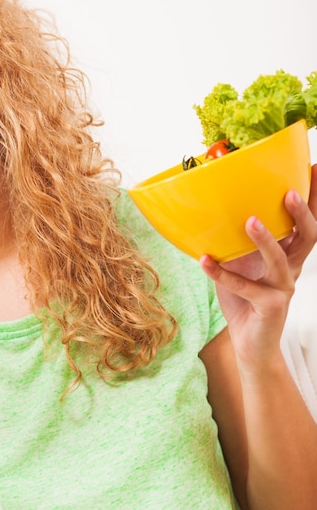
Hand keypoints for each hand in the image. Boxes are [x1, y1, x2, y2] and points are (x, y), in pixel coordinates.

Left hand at [200, 163, 316, 368]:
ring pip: (280, 261)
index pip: (304, 224)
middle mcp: (290, 269)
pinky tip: (204, 261)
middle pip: (308, 238)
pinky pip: (244, 287)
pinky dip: (222, 274)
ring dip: (265, 240)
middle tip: (290, 192)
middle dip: (302, 214)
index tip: (314, 170)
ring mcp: (282, 289)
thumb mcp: (239, 262)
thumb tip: (213, 209)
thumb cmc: (244, 297)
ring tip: (250, 221)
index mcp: (287, 256)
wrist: (248, 342)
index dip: (314, 200)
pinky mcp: (270, 307)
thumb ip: (234, 240)